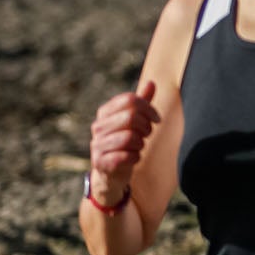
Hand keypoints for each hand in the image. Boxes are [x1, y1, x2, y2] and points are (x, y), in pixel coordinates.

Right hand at [85, 79, 159, 206]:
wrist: (111, 172)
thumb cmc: (125, 143)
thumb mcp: (134, 122)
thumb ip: (141, 103)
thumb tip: (152, 82)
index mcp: (105, 112)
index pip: (130, 100)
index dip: (149, 108)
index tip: (157, 119)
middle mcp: (98, 127)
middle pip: (131, 116)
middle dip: (146, 126)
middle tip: (147, 134)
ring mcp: (97, 145)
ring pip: (129, 137)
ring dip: (141, 143)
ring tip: (139, 147)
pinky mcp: (101, 162)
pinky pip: (126, 156)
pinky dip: (136, 157)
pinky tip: (134, 158)